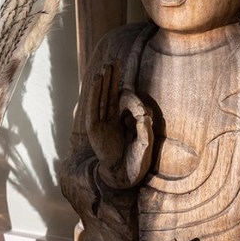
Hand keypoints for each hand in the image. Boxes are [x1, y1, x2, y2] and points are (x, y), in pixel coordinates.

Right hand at [86, 61, 153, 188]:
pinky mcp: (95, 130)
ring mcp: (101, 125)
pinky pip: (93, 108)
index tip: (133, 92)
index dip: (127, 94)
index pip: (122, 101)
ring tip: (105, 68)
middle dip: (112, 79)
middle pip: (110, 95)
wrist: (126, 179)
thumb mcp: (146, 144)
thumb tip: (144, 116)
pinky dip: (95, 95)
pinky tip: (96, 82)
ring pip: (101, 99)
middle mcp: (110, 121)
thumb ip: (145, 130)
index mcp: (122, 123)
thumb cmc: (137, 163)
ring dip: (103, 83)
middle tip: (114, 62)